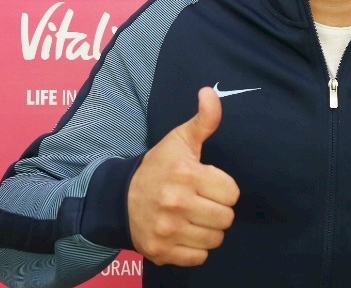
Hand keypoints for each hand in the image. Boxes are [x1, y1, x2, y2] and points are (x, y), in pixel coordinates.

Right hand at [128, 86, 239, 265]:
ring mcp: (167, 230)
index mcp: (186, 174)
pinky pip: (198, 257)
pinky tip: (184, 232)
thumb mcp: (179, 140)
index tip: (208, 184)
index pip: (232, 193)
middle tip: (201, 202)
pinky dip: (195, 248)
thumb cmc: (157, 167)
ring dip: (208, 230)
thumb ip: (203, 119)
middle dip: (218, 210)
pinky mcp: (161, 251)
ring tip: (194, 217)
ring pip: (215, 239)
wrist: (118, 199)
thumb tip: (210, 92)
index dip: (223, 188)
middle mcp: (176, 203)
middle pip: (226, 218)